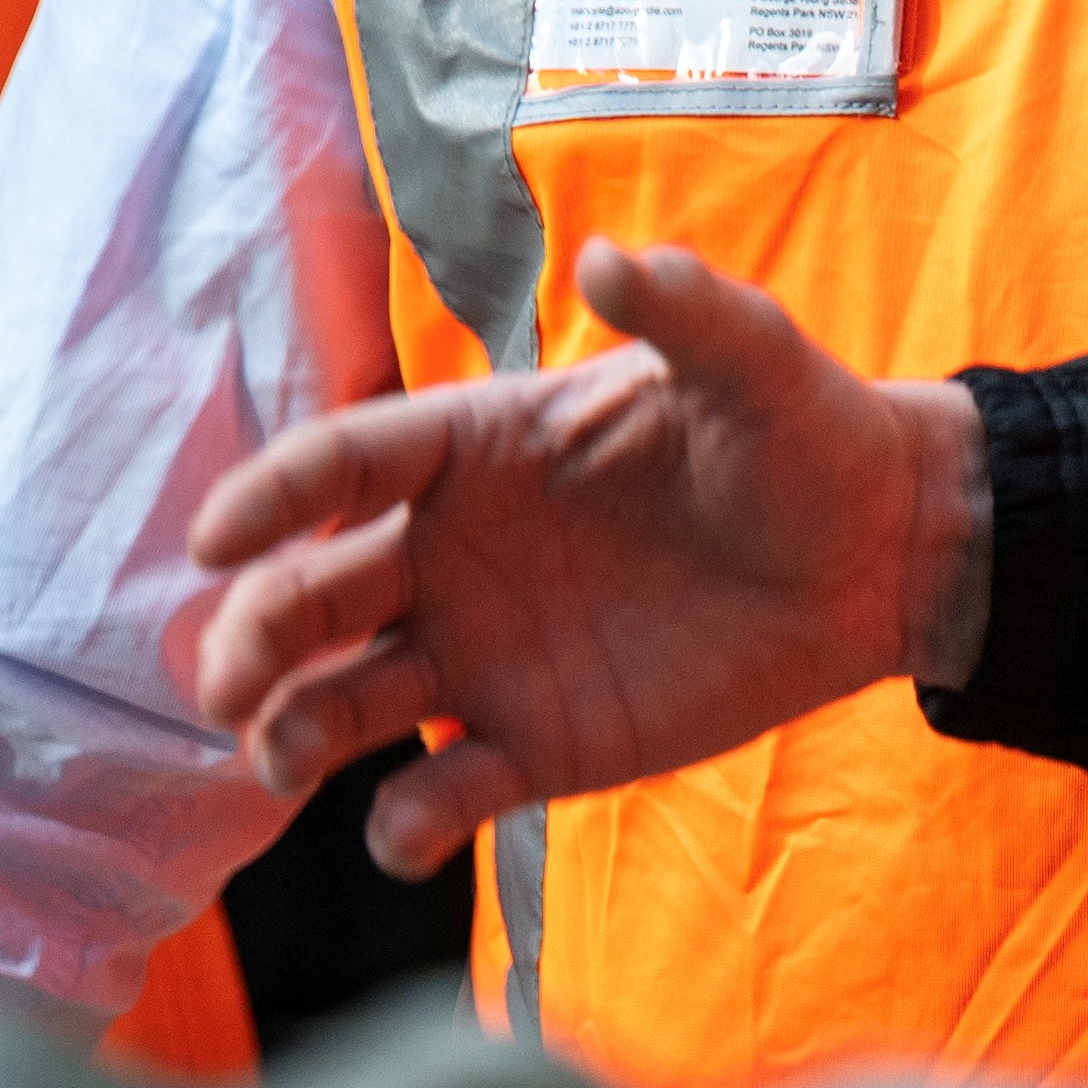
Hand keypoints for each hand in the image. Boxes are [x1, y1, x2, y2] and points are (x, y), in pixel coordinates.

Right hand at [183, 235, 986, 877]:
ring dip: (293, 730)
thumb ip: (681, 307)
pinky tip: (409, 832)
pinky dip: (409, 825)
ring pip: (347, 700)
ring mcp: (486, 654)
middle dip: (255, 631)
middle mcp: (457, 552)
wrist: (875, 553)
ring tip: (281, 755)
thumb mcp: (752, 360)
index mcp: (482, 448)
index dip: (271, 495)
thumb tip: (605, 255)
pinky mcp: (536, 745)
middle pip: (315, 591)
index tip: (212, 539)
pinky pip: (444, 794)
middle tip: (230, 677)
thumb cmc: (802, 433)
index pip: (347, 462)